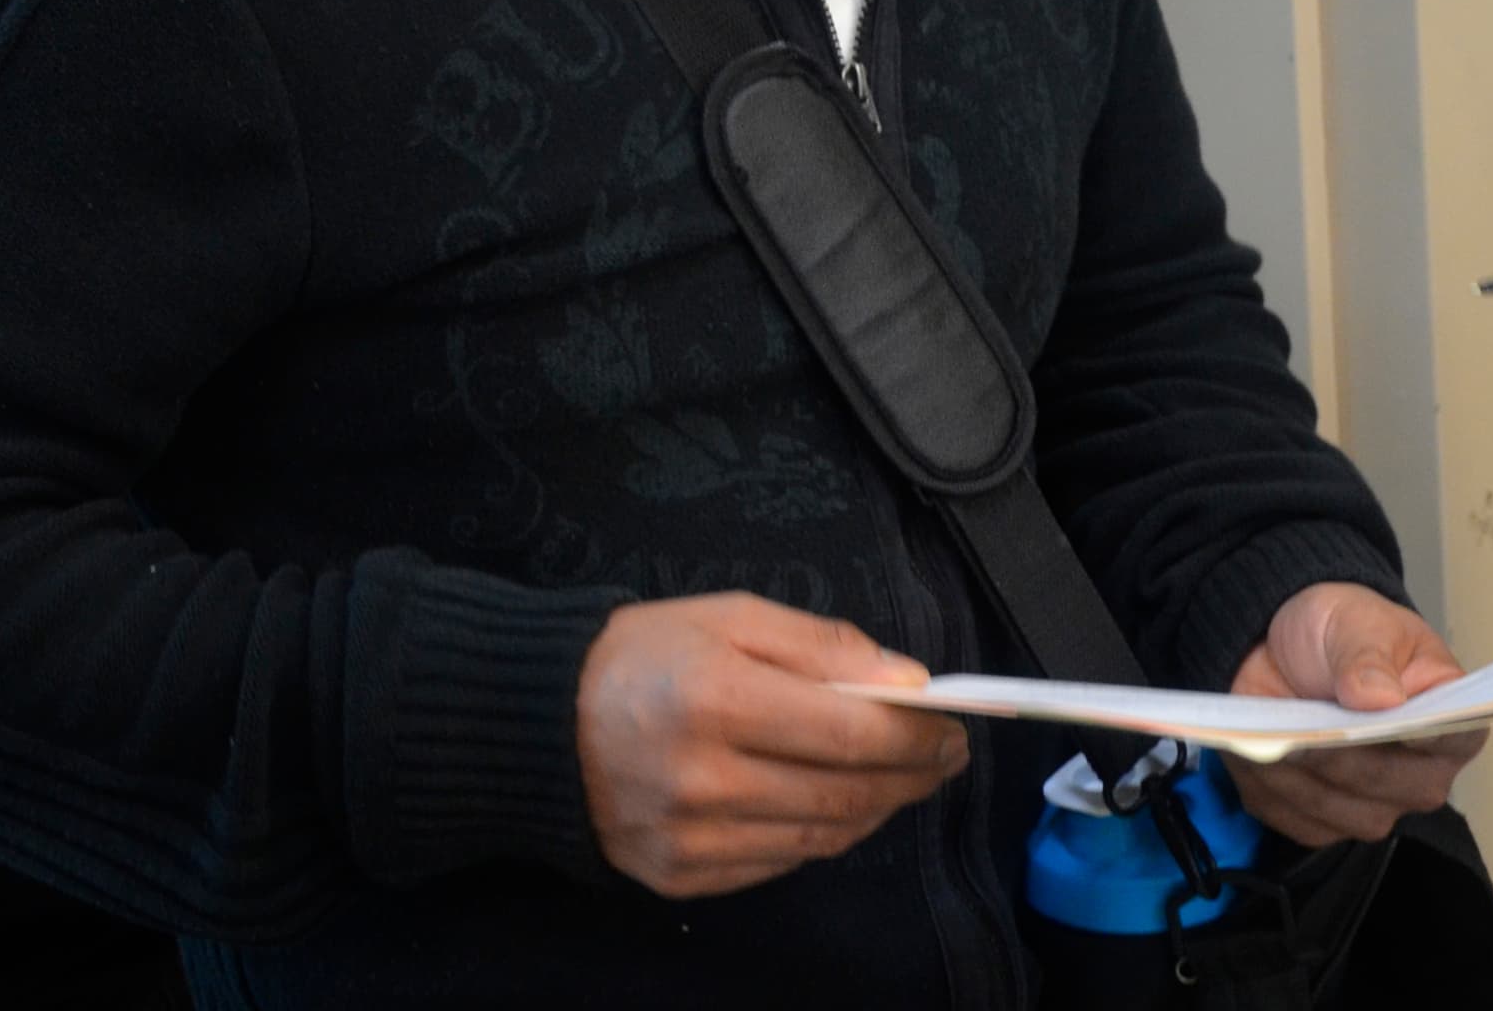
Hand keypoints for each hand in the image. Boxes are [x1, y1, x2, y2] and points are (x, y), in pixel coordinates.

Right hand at [575, 592, 972, 897]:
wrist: (538, 722)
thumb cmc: (643, 656)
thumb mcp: (731, 617)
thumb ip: (823, 647)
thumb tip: (908, 683)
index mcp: (716, 700)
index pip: (851, 732)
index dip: (917, 736)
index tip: (955, 727)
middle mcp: (702, 780)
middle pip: (844, 794)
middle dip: (912, 777)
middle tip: (945, 758)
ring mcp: (687, 838)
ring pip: (820, 839)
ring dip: (876, 810)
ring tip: (902, 781)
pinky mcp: (677, 875)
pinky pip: (777, 864)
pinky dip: (821, 837)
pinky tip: (840, 807)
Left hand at [1220, 583, 1484, 845]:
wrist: (1284, 651)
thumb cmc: (1340, 633)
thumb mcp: (1356, 622)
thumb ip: (1368, 657)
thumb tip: (1381, 698)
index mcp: (1449, 717)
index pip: (1456, 737)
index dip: (1426, 736)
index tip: (1386, 721)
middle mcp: (1422, 774)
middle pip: (1393, 785)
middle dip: (1344, 756)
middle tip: (1305, 726)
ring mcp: (1376, 806)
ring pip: (1340, 809)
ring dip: (1300, 773)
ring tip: (1273, 733)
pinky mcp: (1325, 823)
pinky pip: (1297, 821)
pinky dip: (1272, 789)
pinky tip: (1259, 753)